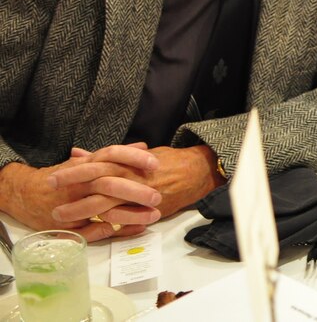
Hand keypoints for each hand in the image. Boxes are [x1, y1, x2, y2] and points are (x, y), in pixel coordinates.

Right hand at [0, 145, 161, 240]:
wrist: (27, 194)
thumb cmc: (64, 177)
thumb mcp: (88, 162)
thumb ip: (115, 156)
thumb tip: (142, 147)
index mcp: (86, 166)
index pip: (111, 155)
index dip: (133, 158)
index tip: (155, 163)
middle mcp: (80, 183)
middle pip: (110, 184)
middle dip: (135, 191)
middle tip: (158, 195)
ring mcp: (74, 205)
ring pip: (104, 210)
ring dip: (130, 214)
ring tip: (153, 216)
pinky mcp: (70, 225)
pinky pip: (95, 230)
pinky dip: (116, 231)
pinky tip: (135, 229)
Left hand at [52, 144, 224, 221]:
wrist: (198, 171)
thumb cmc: (169, 160)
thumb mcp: (138, 154)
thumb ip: (108, 156)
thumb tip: (80, 153)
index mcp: (129, 161)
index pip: (97, 164)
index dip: (75, 170)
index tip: (54, 175)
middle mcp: (132, 176)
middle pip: (96, 182)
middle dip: (72, 189)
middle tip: (51, 196)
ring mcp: (139, 193)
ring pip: (106, 203)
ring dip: (81, 210)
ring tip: (60, 217)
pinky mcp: (148, 209)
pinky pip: (124, 218)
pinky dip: (106, 224)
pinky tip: (89, 229)